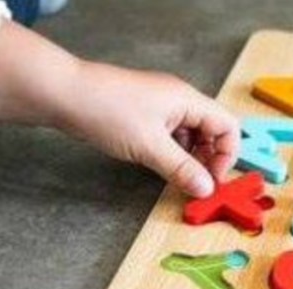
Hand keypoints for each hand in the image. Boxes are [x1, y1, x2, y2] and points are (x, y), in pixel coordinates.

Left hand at [0, 20, 239, 197]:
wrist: (65, 94)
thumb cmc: (107, 111)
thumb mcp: (149, 146)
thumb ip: (181, 169)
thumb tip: (206, 189)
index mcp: (187, 100)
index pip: (227, 126)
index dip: (226, 155)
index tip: (212, 180)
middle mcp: (178, 99)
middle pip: (211, 130)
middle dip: (209, 158)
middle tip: (196, 184)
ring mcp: (160, 105)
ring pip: (190, 134)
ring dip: (189, 157)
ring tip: (177, 178)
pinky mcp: (143, 114)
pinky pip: (170, 135)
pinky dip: (171, 152)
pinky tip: (159, 165)